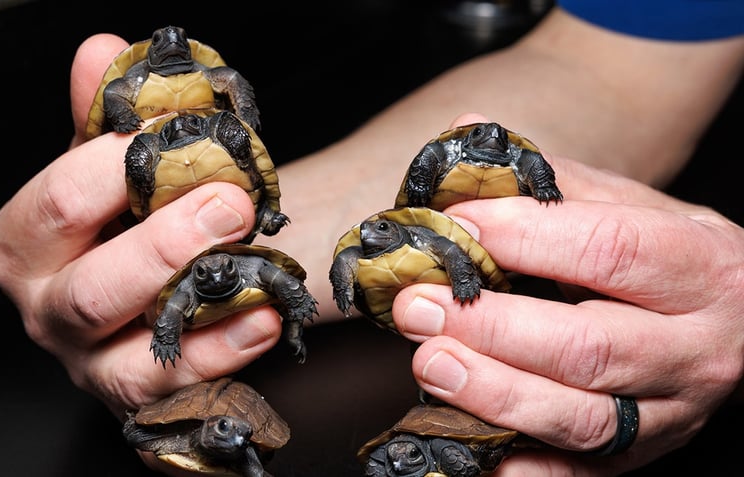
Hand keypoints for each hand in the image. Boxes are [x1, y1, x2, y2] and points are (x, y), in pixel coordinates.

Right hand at [0, 33, 283, 421]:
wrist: (152, 278)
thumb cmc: (124, 220)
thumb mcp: (107, 167)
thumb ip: (102, 118)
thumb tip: (100, 51)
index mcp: (26, 245)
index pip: (59, 205)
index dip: (119, 167)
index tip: (179, 137)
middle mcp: (48, 310)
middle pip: (93, 288)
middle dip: (166, 242)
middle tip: (230, 201)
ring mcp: (90, 363)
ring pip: (130, 353)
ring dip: (196, 299)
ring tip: (249, 258)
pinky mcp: (136, 396)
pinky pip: (177, 387)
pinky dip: (225, 351)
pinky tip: (264, 314)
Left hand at [392, 113, 743, 474]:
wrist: (742, 325)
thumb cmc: (672, 260)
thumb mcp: (634, 207)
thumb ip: (551, 179)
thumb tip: (467, 131)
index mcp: (698, 267)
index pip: (608, 249)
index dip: (524, 237)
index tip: (455, 224)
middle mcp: (694, 347)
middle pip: (587, 346)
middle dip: (490, 327)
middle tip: (417, 304)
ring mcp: (669, 412)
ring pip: (579, 416)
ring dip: (492, 392)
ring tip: (429, 362)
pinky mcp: (640, 456)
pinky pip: (578, 474)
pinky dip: (520, 466)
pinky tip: (470, 445)